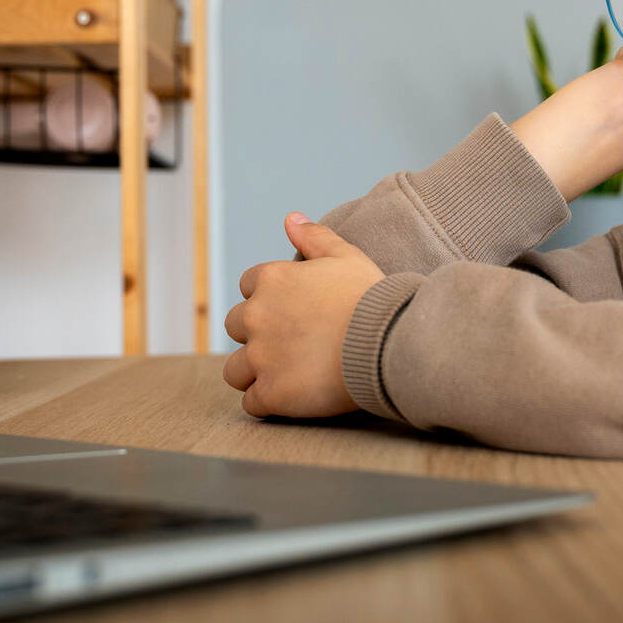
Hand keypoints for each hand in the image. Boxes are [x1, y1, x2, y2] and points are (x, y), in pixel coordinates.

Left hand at [222, 213, 383, 417]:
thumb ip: (314, 237)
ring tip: (286, 376)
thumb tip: (290, 219)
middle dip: (257, 335)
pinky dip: (268, 403)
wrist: (388, 344)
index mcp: (271, 280)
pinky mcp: (271, 394)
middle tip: (292, 345)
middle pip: (235, 327)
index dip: (270, 299)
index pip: (248, 286)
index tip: (295, 312)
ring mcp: (261, 358)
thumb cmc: (371, 299)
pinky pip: (252, 404)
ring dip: (254, 373)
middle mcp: (256, 317)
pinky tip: (293, 399)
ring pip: (235, 370)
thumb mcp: (346, 256)